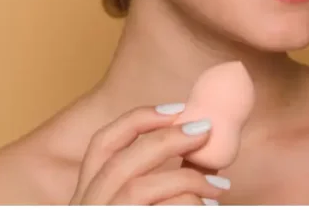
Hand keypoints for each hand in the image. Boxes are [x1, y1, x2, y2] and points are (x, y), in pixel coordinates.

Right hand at [69, 105, 230, 204]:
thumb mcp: (144, 205)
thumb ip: (161, 183)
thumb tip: (197, 141)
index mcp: (89, 197)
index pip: (102, 144)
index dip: (138, 119)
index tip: (178, 108)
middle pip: (120, 161)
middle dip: (167, 138)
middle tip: (206, 132)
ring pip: (139, 188)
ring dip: (186, 179)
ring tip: (219, 186)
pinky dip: (188, 206)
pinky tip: (207, 207)